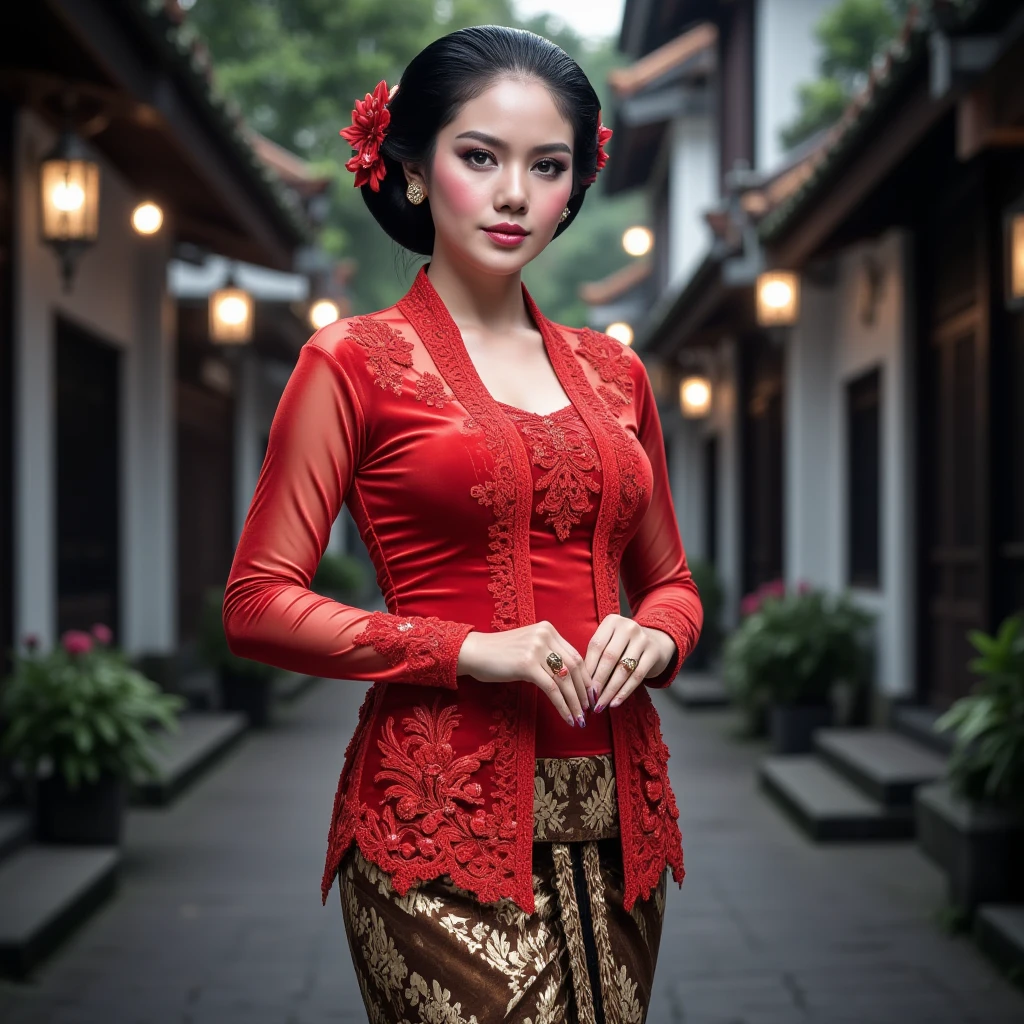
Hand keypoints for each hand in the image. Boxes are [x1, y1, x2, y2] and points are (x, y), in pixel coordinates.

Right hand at [456, 622, 594, 727]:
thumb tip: (569, 677)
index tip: (591, 694)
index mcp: (547, 629)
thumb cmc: (499, 654)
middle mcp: (545, 635)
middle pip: (574, 666)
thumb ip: (548, 654)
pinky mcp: (527, 665)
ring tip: (580, 718)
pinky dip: (563, 706)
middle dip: (584, 691)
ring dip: (576, 702)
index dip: (586, 677)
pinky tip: (568, 718)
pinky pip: (552, 689)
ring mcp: (536, 649)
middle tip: (589, 709)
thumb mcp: (528, 647)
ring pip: (565, 679)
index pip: (575, 655)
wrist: (474, 653)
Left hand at [586, 615, 675, 710]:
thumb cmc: (624, 645)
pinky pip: (637, 676)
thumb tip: (582, 684)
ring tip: (601, 704)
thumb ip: (597, 656)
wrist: (656, 641)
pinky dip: (624, 691)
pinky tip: (615, 702)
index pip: (596, 646)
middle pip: (609, 658)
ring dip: (610, 690)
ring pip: (623, 669)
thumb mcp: (610, 642)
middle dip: (598, 681)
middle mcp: (628, 627)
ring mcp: (643, 639)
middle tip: (589, 699)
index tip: (581, 687)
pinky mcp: (654, 653)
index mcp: (612, 621)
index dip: (588, 668)